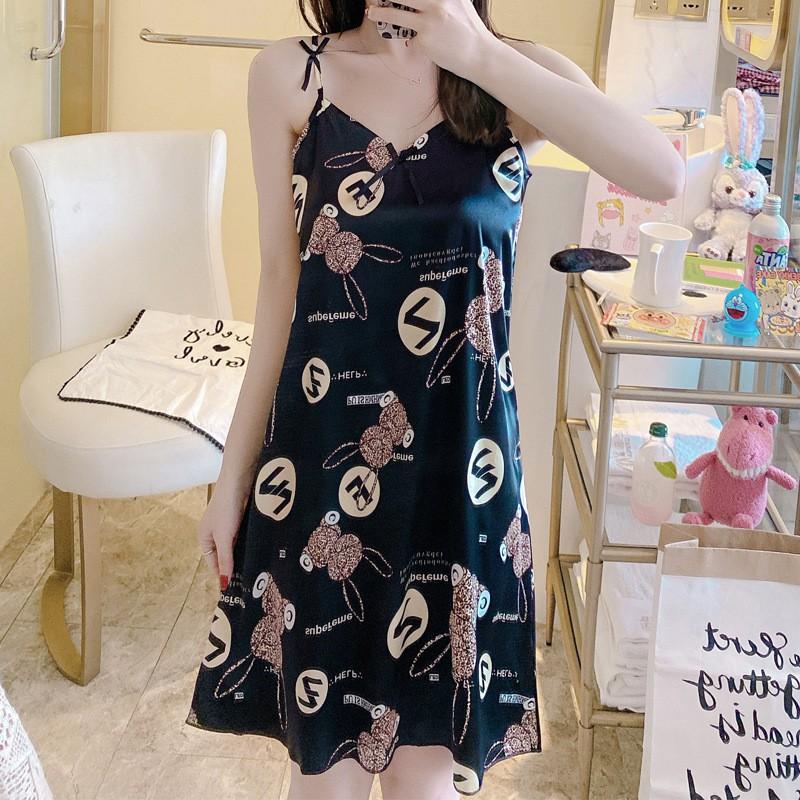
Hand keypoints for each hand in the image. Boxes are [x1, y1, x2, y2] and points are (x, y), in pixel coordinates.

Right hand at [196, 483, 249, 591]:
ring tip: (259, 569)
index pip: (213, 564)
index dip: (223, 575)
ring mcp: (228, 525)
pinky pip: (244, 536)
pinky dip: (250, 543)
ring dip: (245, 554)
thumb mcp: (224, 537)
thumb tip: (222, 585)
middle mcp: (214, 533)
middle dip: (236, 566)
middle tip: (252, 582)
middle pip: (225, 555)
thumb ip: (225, 560)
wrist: (239, 479)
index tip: (238, 589)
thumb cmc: (227, 509)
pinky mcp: (241, 518)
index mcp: (204, 538)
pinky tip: (261, 550)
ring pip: (236, 546)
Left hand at [366, 0, 498, 79]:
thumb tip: (417, 1)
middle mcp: (436, 4)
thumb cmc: (468, 30)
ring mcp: (428, 22)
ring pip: (396, 15)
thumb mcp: (459, 3)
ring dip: (381, 12)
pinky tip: (424, 41)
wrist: (478, 55)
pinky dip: (413, 38)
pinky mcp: (424, 41)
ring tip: (371, 12)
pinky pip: (411, 37)